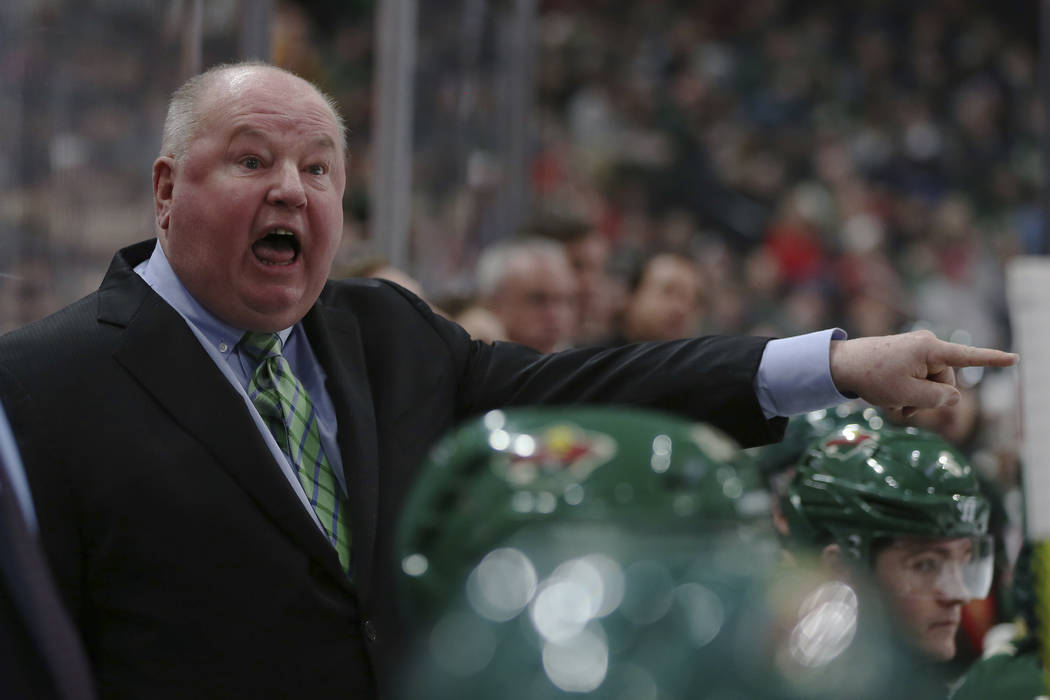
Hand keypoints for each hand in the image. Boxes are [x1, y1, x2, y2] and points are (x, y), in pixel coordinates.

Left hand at [829, 330, 1017, 416]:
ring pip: (930, 386)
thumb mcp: (908, 395)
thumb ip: (938, 399)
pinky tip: (889, 399)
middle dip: (928, 399)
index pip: (968, 357)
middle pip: (945, 383)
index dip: (993, 361)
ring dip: (915, 400)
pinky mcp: (906, 358)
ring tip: (893, 403)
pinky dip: (907, 393)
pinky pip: (917, 381)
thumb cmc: (872, 378)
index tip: (1016, 358)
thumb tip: (954, 397)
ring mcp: (916, 351)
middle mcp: (927, 346)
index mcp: (931, 350)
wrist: (840, 365)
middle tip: (901, 405)